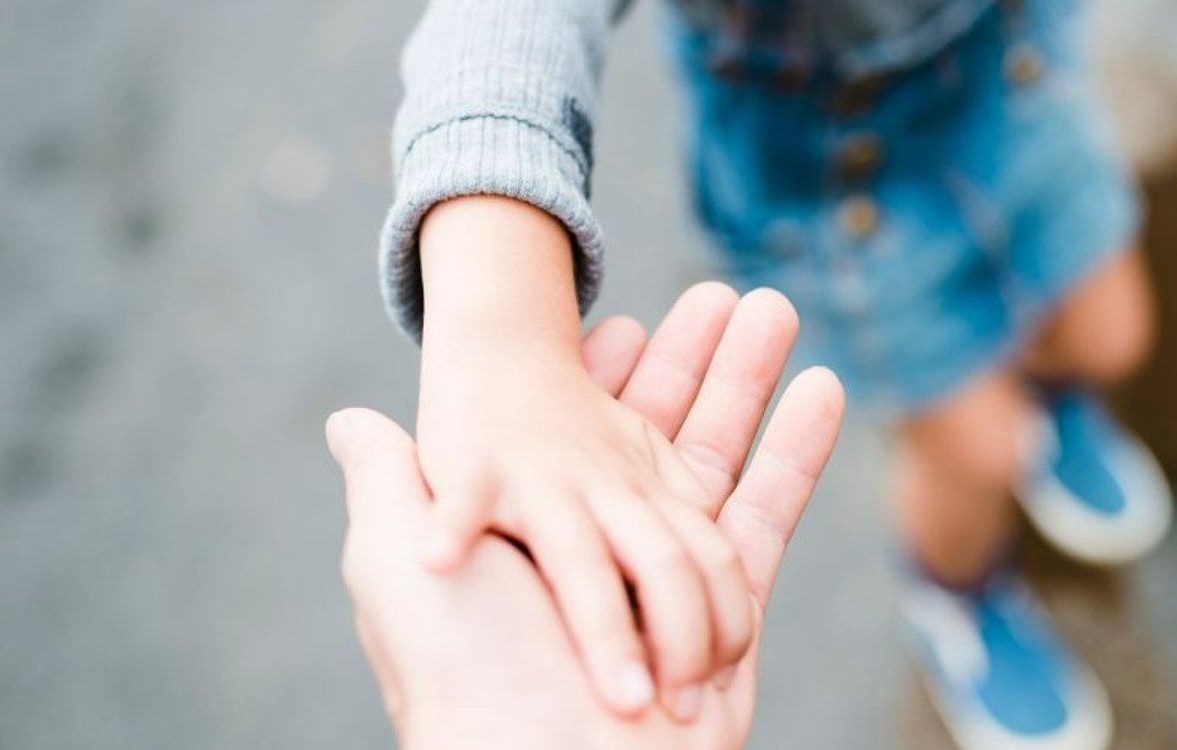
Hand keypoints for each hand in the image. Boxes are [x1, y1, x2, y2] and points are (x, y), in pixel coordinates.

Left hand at [415, 197, 794, 717]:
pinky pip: (768, 517)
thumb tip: (349, 421)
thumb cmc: (463, 671)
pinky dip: (800, 451)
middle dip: (696, 363)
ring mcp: (669, 581)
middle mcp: (603, 552)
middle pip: (659, 436)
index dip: (601, 376)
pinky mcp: (728, 609)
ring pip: (719, 462)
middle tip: (728, 292)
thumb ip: (391, 487)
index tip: (624, 319)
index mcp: (531, 536)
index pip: (572, 435)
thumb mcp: (396, 568)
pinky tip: (826, 385)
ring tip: (779, 306)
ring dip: (751, 382)